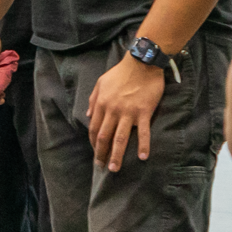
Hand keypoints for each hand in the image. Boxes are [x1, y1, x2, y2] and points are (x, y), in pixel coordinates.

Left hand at [88, 55, 166, 170]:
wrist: (142, 63)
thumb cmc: (121, 73)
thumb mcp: (101, 83)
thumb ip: (93, 100)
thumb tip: (88, 115)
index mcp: (102, 104)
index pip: (94, 128)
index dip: (93, 142)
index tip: (95, 152)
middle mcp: (113, 111)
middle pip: (104, 137)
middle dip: (101, 153)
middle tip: (101, 167)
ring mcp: (128, 113)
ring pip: (120, 138)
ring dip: (117, 155)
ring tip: (115, 168)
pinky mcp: (144, 112)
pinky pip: (143, 132)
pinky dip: (143, 145)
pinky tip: (143, 157)